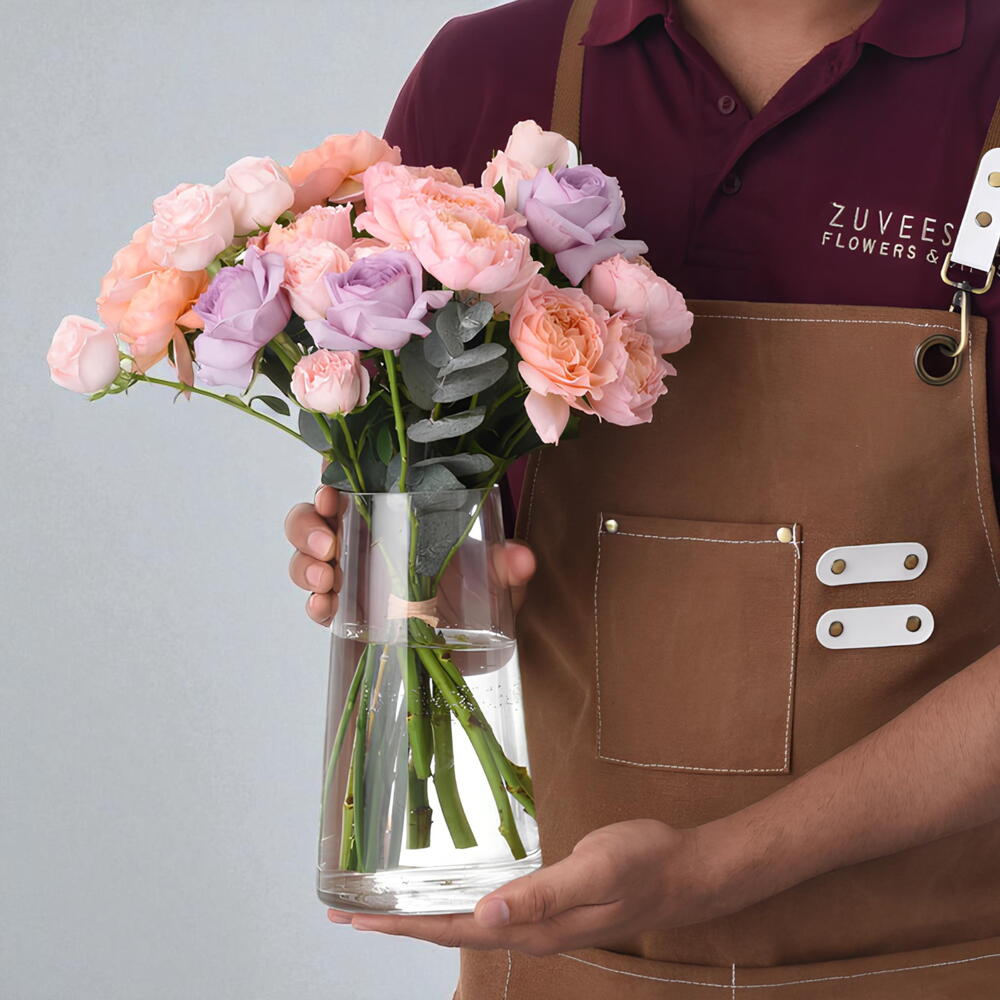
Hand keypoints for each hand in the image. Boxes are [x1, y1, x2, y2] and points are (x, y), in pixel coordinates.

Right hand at [285, 485, 536, 625]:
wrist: (470, 641)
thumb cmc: (476, 591)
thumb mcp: (496, 575)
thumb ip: (507, 565)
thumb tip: (522, 557)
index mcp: (393, 513)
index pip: (351, 482)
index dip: (330, 476)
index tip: (331, 484)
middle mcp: (363, 538)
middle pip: (313, 517)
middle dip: (309, 525)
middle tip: (330, 544)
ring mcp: (351, 575)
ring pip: (306, 557)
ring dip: (305, 565)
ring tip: (328, 580)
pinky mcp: (346, 612)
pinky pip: (317, 603)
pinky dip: (313, 605)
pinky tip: (324, 609)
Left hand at [328, 819, 739, 954]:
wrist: (684, 871)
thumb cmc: (642, 864)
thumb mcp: (592, 872)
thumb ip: (541, 894)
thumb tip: (484, 912)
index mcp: (531, 928)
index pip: (451, 930)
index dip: (402, 926)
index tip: (355, 921)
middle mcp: (527, 931)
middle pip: (449, 932)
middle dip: (399, 925)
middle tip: (350, 916)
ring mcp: (538, 920)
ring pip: (466, 923)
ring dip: (423, 916)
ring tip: (386, 907)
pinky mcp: (548, 902)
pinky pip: (489, 909)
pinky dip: (457, 902)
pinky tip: (451, 890)